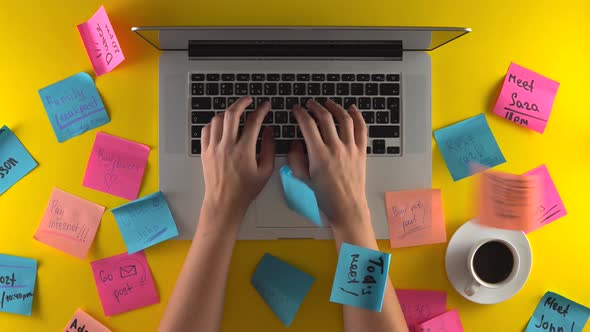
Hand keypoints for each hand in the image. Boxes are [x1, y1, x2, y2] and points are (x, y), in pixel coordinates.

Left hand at [200, 96, 274, 221]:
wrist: (224, 202)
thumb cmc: (246, 189)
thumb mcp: (265, 170)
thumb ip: (269, 148)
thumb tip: (269, 131)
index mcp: (244, 150)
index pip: (254, 122)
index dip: (261, 110)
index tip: (266, 106)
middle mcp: (227, 146)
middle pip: (232, 114)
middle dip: (242, 102)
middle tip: (249, 100)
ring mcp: (214, 148)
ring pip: (218, 119)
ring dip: (227, 112)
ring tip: (235, 113)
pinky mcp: (205, 152)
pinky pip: (206, 130)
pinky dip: (214, 123)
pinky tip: (221, 124)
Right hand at [288, 99, 369, 232]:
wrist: (346, 207)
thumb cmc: (325, 197)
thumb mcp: (303, 178)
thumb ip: (296, 159)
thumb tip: (296, 143)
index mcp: (319, 155)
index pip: (307, 125)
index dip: (300, 113)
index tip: (296, 110)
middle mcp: (335, 148)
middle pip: (325, 118)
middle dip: (315, 107)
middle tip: (309, 104)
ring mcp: (350, 149)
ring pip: (344, 119)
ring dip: (335, 107)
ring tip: (328, 103)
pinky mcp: (361, 151)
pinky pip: (361, 129)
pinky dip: (357, 116)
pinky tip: (352, 109)